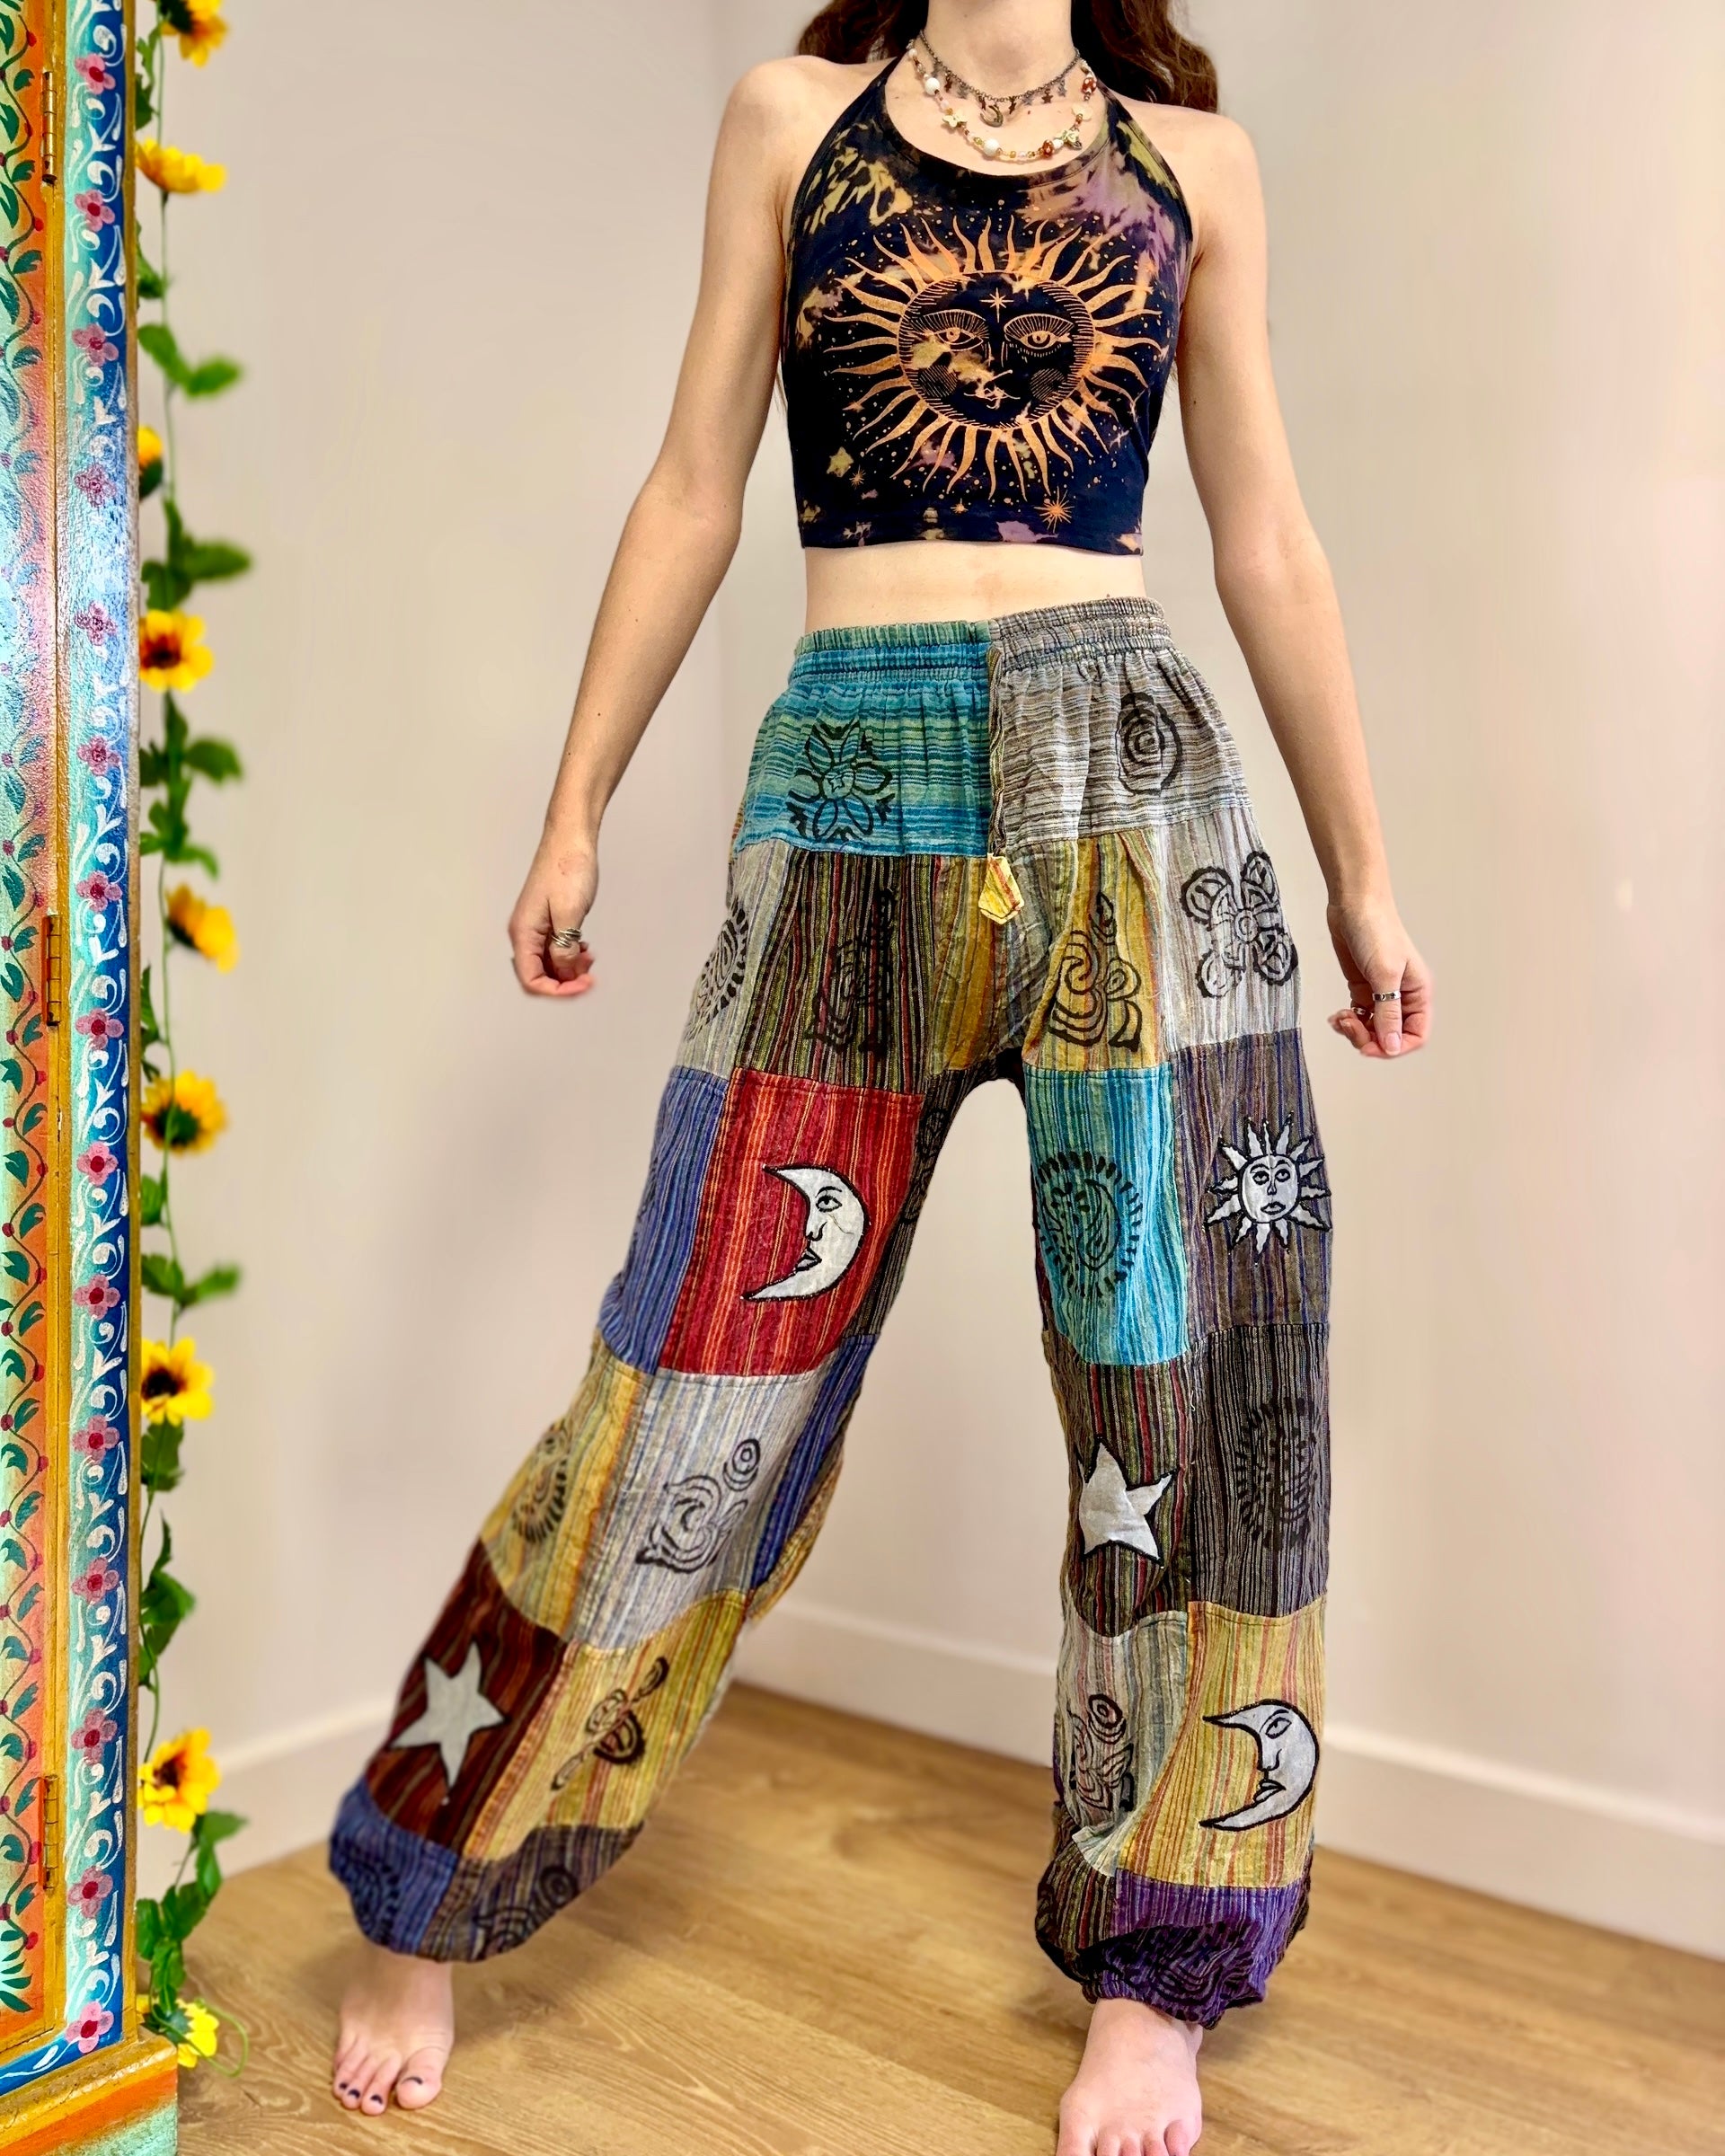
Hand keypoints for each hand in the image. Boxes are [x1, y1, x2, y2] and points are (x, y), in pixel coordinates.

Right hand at [508, 836, 597, 998]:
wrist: (571, 838)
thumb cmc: (568, 868)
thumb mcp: (570, 913)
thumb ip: (564, 948)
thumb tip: (563, 973)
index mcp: (523, 932)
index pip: (531, 979)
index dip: (556, 990)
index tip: (582, 986)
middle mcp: (525, 932)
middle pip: (539, 975)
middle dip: (565, 981)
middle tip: (590, 975)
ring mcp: (536, 926)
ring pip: (548, 963)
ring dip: (569, 968)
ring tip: (590, 959)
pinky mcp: (548, 920)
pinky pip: (554, 948)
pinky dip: (570, 954)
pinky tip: (585, 949)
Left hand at [1325, 894, 1430, 1058]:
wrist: (1354, 904)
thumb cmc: (1376, 931)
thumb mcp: (1384, 975)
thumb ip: (1388, 1013)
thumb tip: (1392, 1046)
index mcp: (1418, 993)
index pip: (1416, 1035)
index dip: (1395, 1047)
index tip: (1370, 1047)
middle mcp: (1402, 996)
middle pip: (1391, 1036)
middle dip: (1369, 1039)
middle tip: (1349, 1027)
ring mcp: (1381, 993)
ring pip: (1373, 1029)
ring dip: (1355, 1031)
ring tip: (1341, 1018)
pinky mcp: (1362, 988)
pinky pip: (1359, 1016)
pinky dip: (1348, 1021)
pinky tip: (1337, 1016)